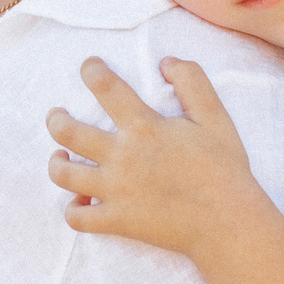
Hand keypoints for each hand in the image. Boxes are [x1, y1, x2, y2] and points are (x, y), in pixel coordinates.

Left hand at [45, 57, 280, 259]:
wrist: (228, 222)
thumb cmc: (224, 168)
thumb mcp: (215, 117)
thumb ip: (192, 82)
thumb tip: (166, 61)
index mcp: (143, 127)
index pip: (105, 87)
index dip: (91, 70)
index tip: (89, 67)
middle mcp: (121, 156)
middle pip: (68, 131)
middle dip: (56, 119)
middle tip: (57, 115)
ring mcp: (115, 191)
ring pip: (64, 175)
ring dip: (56, 162)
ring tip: (60, 156)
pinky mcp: (117, 221)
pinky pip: (78, 218)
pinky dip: (72, 210)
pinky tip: (79, 201)